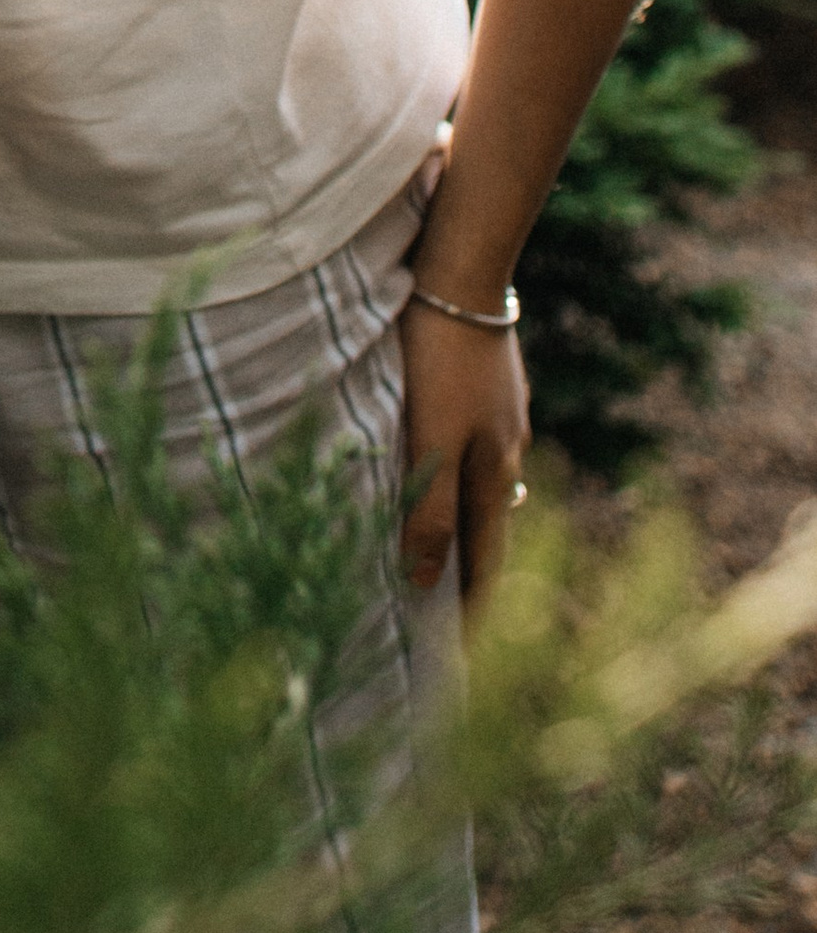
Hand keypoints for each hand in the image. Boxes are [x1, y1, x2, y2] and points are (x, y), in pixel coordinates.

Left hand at [399, 290, 530, 609]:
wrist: (462, 271)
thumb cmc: (439, 359)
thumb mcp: (432, 441)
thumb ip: (431, 510)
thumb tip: (425, 583)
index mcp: (495, 475)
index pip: (487, 565)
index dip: (474, 613)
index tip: (461, 660)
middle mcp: (508, 452)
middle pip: (490, 530)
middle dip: (472, 576)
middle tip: (449, 617)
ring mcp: (502, 414)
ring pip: (484, 486)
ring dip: (466, 524)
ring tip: (443, 553)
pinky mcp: (489, 382)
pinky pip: (476, 446)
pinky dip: (461, 476)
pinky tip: (445, 465)